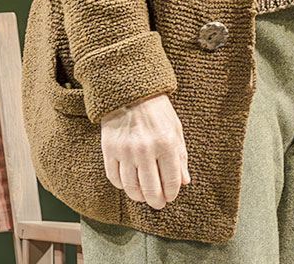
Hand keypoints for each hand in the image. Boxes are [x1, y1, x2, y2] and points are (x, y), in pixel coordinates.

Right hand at [99, 93, 190, 209]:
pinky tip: (128, 183)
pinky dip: (121, 185)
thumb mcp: (175, 130)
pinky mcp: (109, 149)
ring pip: (131, 187)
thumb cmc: (157, 111)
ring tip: (143, 196)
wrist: (129, 91)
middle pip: (151, 189)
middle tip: (157, 203)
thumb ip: (180, 157)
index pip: (171, 181)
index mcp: (166, 144)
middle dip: (156, 201)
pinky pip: (114, 177)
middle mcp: (146, 149)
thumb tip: (184, 182)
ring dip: (138, 196)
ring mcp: (125, 150)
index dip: (171, 194)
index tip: (170, 197)